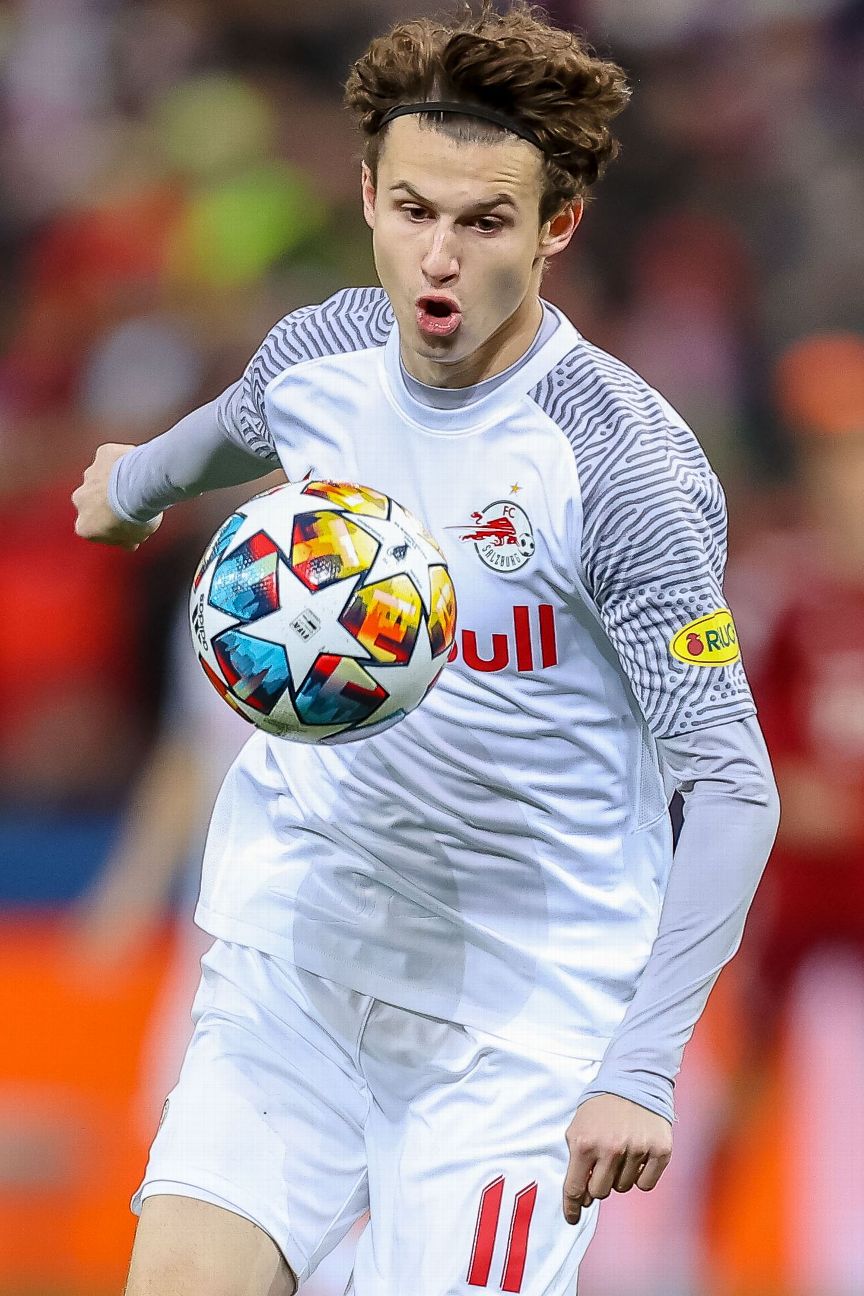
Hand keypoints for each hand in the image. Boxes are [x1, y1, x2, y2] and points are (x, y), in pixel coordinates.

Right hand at [72, 443, 162, 548]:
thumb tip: (130, 544)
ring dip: (114, 480)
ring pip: (101, 478)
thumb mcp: (136, 538)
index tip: (126, 523)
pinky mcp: (102, 454)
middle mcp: (80, 500)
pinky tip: (138, 465)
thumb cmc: (137, 516)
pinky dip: (122, 459)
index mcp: (84, 526)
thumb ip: (128, 540)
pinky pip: (111, 457)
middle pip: (94, 501)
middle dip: (108, 500)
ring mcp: (90, 475)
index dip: (111, 525)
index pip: (94, 529)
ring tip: (138, 483)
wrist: (141, 487)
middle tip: (132, 501)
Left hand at [562, 1094, 671, 1223]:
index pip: (575, 1188)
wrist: (634, 1080)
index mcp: (585, 1143)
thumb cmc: (601, 1107)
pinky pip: (645, 1185)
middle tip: (602, 1166)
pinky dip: (641, 1176)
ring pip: (623, 1188)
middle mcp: (610, 1149)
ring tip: (621, 1151)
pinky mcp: (659, 1151)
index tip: (572, 1218)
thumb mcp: (578, 1127)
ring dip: (619, 1176)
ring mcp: (636, 1150)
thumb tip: (580, 1197)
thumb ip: (576, 1161)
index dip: (572, 1208)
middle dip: (598, 1184)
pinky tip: (638, 1157)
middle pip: (599, 1193)